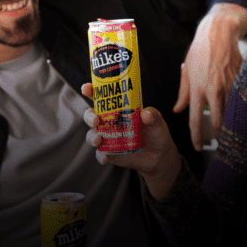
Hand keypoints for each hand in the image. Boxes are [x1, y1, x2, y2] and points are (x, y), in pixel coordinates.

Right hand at [82, 83, 182, 199]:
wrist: (159, 155)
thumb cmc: (156, 133)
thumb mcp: (157, 122)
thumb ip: (153, 116)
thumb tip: (146, 113)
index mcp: (118, 109)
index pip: (101, 97)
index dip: (91, 91)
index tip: (87, 88)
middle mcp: (109, 122)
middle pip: (91, 116)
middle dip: (89, 116)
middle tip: (95, 119)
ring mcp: (108, 138)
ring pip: (92, 135)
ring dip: (92, 137)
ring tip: (99, 140)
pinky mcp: (110, 153)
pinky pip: (101, 154)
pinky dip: (101, 156)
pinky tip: (106, 157)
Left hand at [172, 2, 246, 150]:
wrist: (220, 33)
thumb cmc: (200, 50)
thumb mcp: (186, 70)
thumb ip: (183, 92)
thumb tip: (178, 109)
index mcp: (197, 89)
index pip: (194, 119)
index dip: (196, 137)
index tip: (198, 146)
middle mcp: (213, 90)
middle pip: (217, 121)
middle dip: (218, 135)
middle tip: (218, 143)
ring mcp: (229, 86)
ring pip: (231, 112)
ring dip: (230, 123)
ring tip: (230, 132)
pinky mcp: (240, 80)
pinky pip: (240, 99)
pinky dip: (239, 108)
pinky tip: (240, 113)